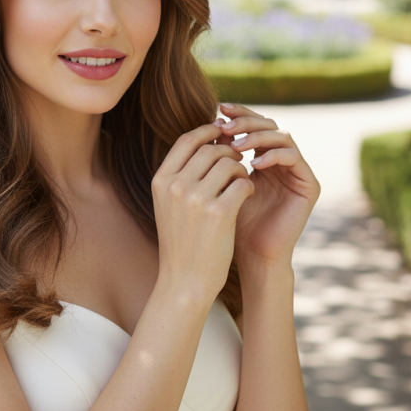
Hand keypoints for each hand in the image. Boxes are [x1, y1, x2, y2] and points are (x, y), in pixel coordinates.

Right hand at [152, 123, 254, 307]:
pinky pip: (242, 183)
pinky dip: (249, 185)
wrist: (185, 281)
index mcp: (161, 180)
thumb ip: (182, 174)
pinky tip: (249, 193)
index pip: (186, 140)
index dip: (206, 130)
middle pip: (210, 150)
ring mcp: (196, 199)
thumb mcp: (169, 203)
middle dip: (229, 151)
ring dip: (240, 168)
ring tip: (242, 179)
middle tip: (239, 159)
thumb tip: (207, 143)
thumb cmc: (181, 241)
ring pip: (229, 164)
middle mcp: (176, 186)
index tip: (221, 129)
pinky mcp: (220, 213)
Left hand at [215, 103, 319, 267]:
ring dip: (257, 136)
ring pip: (282, 136)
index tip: (218, 109)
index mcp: (261, 154)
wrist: (251, 254)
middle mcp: (282, 159)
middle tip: (225, 126)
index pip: (253, 123)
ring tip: (235, 146)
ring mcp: (297, 171)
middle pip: (269, 124)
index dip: (238, 113)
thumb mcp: (222, 181)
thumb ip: (222, 154)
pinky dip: (274, 155)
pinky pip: (295, 158)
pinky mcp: (309, 184)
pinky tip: (254, 163)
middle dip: (246, 121)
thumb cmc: (231, 220)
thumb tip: (215, 122)